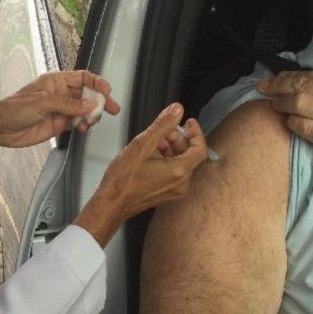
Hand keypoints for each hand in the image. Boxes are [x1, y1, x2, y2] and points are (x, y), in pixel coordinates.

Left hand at [0, 71, 120, 148]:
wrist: (1, 127)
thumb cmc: (14, 108)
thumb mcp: (43, 102)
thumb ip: (69, 104)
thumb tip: (90, 105)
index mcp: (57, 81)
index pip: (83, 78)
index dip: (97, 83)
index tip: (107, 91)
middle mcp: (61, 94)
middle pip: (88, 94)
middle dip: (101, 101)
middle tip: (113, 108)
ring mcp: (61, 109)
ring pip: (85, 110)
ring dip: (92, 116)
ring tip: (90, 122)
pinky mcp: (60, 123)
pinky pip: (78, 122)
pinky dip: (84, 125)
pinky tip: (82, 128)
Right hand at [74, 103, 207, 245]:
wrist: (112, 203)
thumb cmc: (124, 180)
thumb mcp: (142, 144)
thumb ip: (162, 125)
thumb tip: (176, 110)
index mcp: (179, 171)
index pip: (200, 148)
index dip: (196, 132)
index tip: (188, 123)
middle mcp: (181, 183)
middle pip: (189, 154)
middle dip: (178, 138)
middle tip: (163, 130)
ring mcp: (174, 190)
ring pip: (181, 162)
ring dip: (170, 148)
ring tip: (153, 141)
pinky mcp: (166, 193)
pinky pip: (173, 172)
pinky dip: (166, 159)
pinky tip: (151, 154)